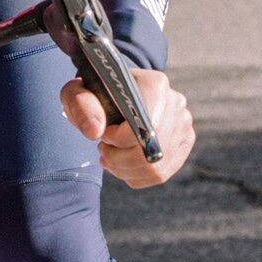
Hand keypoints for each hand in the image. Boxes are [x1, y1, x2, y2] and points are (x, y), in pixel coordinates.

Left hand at [62, 68, 193, 187]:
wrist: (114, 95)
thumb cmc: (96, 94)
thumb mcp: (79, 93)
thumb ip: (81, 106)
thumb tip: (95, 131)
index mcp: (155, 85)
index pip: (145, 124)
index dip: (119, 138)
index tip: (103, 134)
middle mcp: (176, 103)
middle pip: (151, 149)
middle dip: (120, 158)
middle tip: (103, 150)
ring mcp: (183, 125)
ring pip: (156, 167)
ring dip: (125, 170)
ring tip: (110, 158)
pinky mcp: (183, 144)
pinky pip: (161, 174)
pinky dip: (135, 176)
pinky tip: (121, 165)